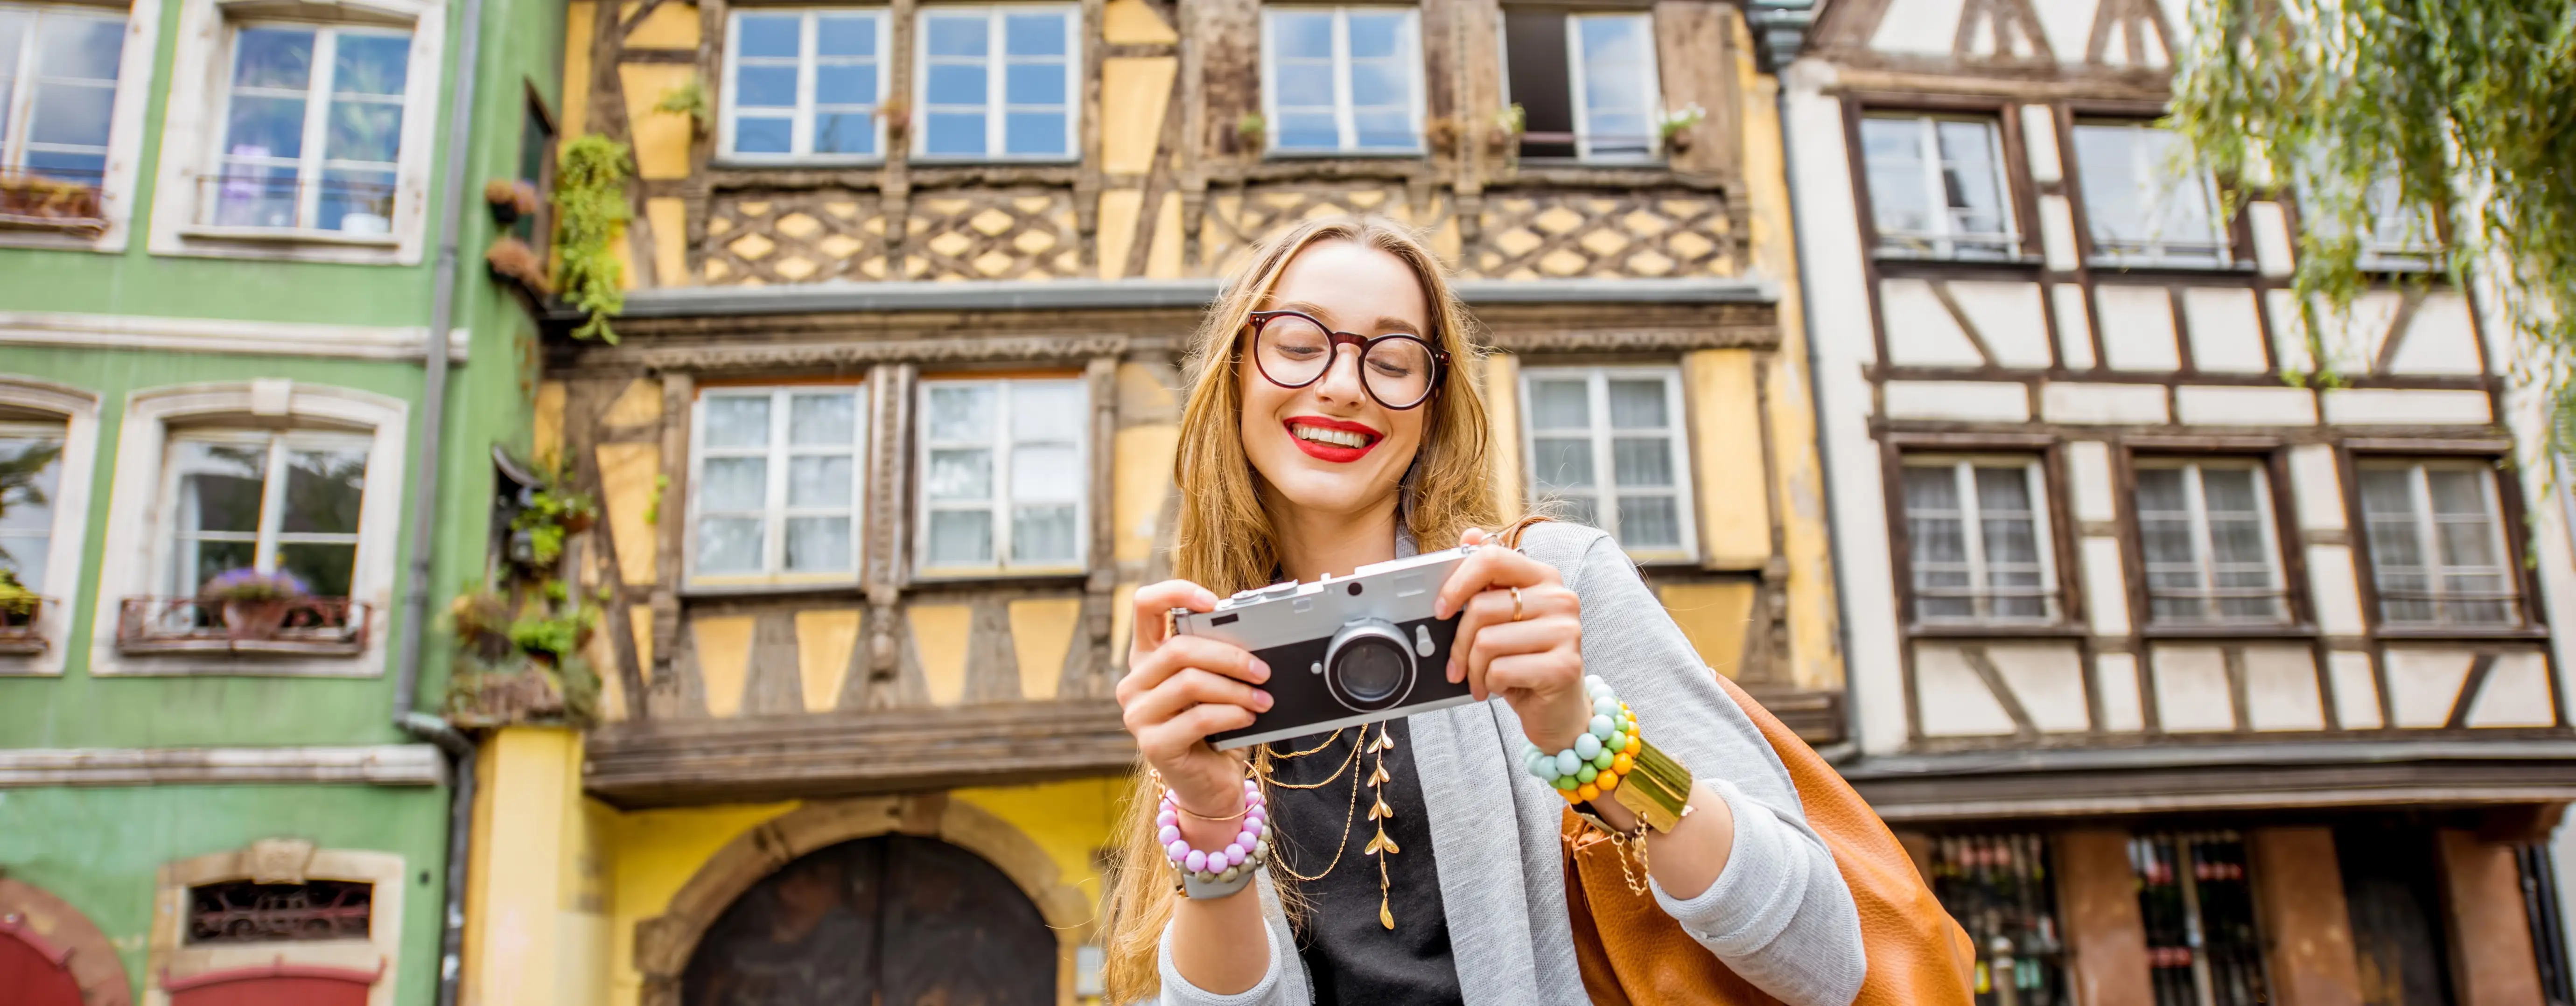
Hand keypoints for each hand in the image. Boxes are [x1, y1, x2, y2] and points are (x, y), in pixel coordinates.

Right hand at [1116, 579, 1273, 822]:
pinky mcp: (1152, 745)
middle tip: (1262, 669)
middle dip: (1228, 656)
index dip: (1176, 592)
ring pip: (1190, 683)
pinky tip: (1249, 717)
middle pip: (1178, 649)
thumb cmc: (1218, 730)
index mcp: (1147, 658)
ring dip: (1236, 689)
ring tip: (1263, 699)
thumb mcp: (1217, 687)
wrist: (1212, 785)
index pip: (1145, 606)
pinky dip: (1231, 713)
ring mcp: (1137, 715)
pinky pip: (1197, 718)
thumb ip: (1219, 660)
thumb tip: (1254, 638)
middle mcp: (1134, 683)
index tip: (1213, 601)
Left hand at [1434, 527, 1590, 752]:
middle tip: (1456, 665)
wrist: (1560, 711)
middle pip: (1481, 607)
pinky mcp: (1565, 666)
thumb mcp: (1502, 620)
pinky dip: (1488, 684)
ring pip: (1487, 641)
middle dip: (1458, 643)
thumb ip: (1486, 580)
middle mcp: (1560, 598)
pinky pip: (1501, 669)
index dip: (1457, 582)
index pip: (1492, 558)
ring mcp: (1567, 631)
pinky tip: (1497, 689)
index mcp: (1543, 577)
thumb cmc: (1525, 660)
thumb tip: (1470, 535)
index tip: (1440, 609)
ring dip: (1472, 669)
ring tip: (1479, 680)